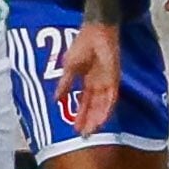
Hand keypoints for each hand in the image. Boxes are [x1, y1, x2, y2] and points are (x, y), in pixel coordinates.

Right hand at [57, 21, 122, 135]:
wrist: (95, 32)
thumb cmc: (82, 45)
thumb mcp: (69, 68)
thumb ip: (64, 84)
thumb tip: (55, 100)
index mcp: (88, 82)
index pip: (84, 103)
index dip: (80, 115)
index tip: (74, 129)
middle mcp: (99, 84)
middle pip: (94, 107)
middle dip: (89, 121)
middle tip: (84, 136)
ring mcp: (107, 82)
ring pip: (103, 105)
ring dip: (97, 118)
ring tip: (91, 131)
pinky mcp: (114, 78)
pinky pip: (111, 96)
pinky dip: (107, 108)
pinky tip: (102, 119)